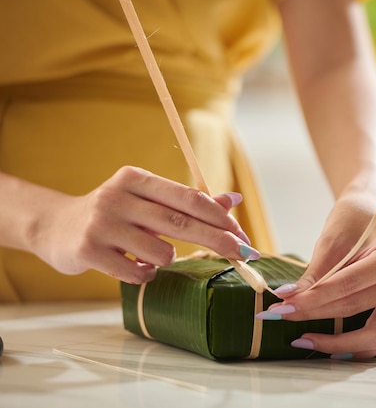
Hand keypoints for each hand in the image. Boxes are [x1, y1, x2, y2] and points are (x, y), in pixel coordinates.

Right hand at [31, 166, 257, 283]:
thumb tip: (234, 200)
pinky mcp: (89, 251)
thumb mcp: (148, 199)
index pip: (189, 198)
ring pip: (162, 252)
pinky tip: (132, 264)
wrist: (54, 227)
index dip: (220, 218)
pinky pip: (138, 273)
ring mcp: (102, 224)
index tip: (243, 235)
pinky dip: (144, 273)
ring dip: (165, 259)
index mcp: (136, 178)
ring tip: (147, 252)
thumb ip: (188, 201)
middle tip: (244, 254)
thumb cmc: (114, 213)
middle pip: (182, 223)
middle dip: (218, 241)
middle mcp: (118, 196)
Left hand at [258, 194, 375, 358]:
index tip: (283, 305)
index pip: (351, 283)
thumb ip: (315, 274)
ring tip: (304, 340)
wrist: (372, 217)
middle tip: (283, 317)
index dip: (315, 297)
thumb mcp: (332, 242)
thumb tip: (287, 300)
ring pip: (375, 334)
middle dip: (317, 314)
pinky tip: (330, 348)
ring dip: (338, 342)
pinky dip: (357, 348)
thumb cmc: (353, 223)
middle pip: (358, 307)